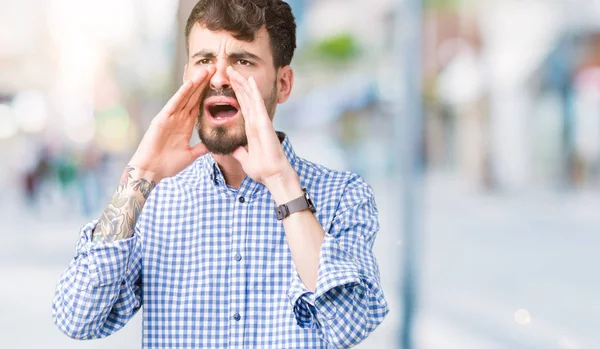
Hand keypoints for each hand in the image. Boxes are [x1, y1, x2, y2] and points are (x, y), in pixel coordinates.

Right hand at [129, 67, 215, 180]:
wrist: (151, 171)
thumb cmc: (167, 164)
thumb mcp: (190, 155)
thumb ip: (200, 148)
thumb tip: (213, 145)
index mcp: (185, 125)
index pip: (198, 105)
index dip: (207, 93)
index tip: (217, 83)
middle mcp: (178, 118)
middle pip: (193, 97)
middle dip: (203, 83)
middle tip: (215, 68)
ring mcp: (170, 117)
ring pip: (185, 97)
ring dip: (195, 83)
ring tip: (205, 71)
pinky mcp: (161, 119)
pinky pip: (174, 104)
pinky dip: (182, 94)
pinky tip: (190, 84)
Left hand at [227, 66, 301, 201]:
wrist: (273, 175)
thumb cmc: (263, 169)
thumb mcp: (246, 159)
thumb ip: (241, 152)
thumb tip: (234, 149)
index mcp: (251, 129)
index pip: (242, 107)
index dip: (235, 94)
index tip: (228, 83)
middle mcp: (256, 122)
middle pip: (245, 98)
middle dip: (237, 84)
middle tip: (228, 70)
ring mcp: (260, 120)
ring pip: (250, 97)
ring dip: (242, 83)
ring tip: (233, 70)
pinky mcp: (264, 122)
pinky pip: (257, 104)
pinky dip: (253, 91)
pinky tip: (249, 80)